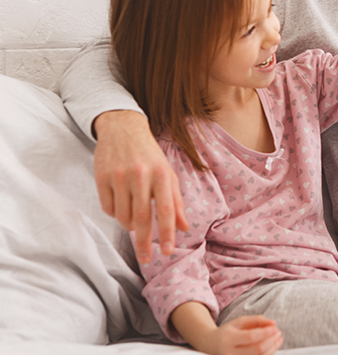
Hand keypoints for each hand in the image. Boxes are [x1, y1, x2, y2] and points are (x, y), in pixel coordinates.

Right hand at [93, 110, 187, 262]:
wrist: (123, 129)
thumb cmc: (150, 155)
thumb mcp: (168, 174)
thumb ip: (176, 201)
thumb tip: (184, 228)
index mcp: (162, 175)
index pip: (165, 210)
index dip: (166, 233)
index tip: (167, 252)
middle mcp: (141, 176)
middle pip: (142, 218)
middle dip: (144, 242)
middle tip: (146, 259)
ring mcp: (120, 177)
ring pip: (123, 216)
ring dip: (129, 225)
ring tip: (133, 216)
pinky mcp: (102, 178)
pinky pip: (108, 208)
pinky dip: (115, 213)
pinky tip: (120, 202)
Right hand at [203, 316, 282, 354]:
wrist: (212, 345)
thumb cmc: (229, 331)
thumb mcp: (240, 321)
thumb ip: (257, 320)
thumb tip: (274, 323)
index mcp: (228, 338)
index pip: (250, 337)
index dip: (265, 332)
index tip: (275, 327)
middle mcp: (229, 353)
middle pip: (257, 349)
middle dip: (271, 341)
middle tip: (279, 332)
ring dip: (272, 348)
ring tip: (278, 339)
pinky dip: (268, 354)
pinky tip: (273, 346)